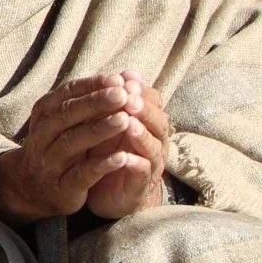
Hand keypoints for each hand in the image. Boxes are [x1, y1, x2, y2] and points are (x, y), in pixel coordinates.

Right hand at [0, 73, 156, 222]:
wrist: (31, 187)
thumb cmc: (58, 145)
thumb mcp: (65, 120)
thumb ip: (88, 100)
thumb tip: (123, 77)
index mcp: (45, 113)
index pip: (67, 93)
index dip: (92, 86)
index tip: (118, 80)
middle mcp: (43, 135)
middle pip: (67, 115)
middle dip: (95, 103)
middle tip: (123, 94)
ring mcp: (50, 162)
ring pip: (72, 142)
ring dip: (98, 130)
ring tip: (124, 119)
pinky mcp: (63, 187)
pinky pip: (81, 174)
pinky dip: (101, 165)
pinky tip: (121, 157)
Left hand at [84, 72, 172, 219]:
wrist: (103, 190)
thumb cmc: (105, 149)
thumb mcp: (106, 121)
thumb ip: (114, 100)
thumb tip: (127, 72)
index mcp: (145, 123)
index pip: (152, 102)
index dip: (141, 91)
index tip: (126, 80)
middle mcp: (154, 141)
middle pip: (158, 122)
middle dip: (144, 110)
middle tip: (129, 100)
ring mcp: (149, 164)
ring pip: (153, 147)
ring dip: (142, 135)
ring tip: (129, 125)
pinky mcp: (139, 186)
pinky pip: (142, 174)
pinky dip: (136, 165)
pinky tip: (125, 158)